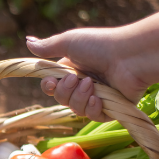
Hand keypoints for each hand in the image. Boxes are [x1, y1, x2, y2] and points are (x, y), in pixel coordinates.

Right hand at [26, 28, 150, 120]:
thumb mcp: (69, 42)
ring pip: (76, 109)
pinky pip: (93, 117)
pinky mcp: (111, 108)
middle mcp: (84, 84)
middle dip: (65, 92)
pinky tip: (98, 99)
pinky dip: (93, 109)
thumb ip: (48, 46)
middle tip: (76, 79)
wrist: (130, 56)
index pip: (52, 86)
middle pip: (61, 99)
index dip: (49, 87)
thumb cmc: (100, 45)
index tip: (50, 83)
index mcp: (73, 69)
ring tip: (92, 84)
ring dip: (79, 98)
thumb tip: (27, 41)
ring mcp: (98, 97)